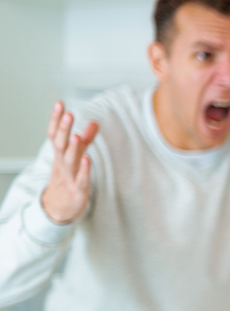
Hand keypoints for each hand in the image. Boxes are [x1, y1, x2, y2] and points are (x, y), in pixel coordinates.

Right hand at [40, 101, 97, 224]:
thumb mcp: (75, 157)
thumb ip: (85, 140)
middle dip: (63, 129)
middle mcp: (61, 163)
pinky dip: (84, 169)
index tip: (60, 103)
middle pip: (60, 144)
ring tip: (77, 135)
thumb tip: (94, 122)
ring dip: (73, 148)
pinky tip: (88, 159)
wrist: (58, 207)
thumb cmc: (67, 178)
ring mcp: (69, 176)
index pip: (54, 133)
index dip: (56, 119)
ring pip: (69, 160)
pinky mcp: (78, 189)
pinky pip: (81, 178)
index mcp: (59, 153)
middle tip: (69, 114)